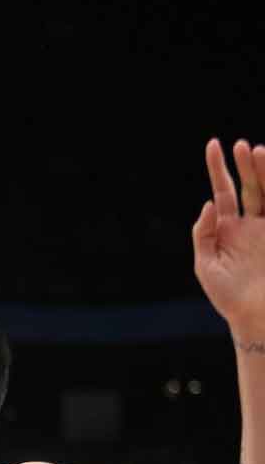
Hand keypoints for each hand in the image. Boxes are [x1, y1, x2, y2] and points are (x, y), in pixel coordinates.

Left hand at [195, 138, 264, 328]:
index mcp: (228, 229)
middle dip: (247, 166)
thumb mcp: (206, 265)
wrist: (256, 318)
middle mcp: (252, 225)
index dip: (218, 168)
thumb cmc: (228, 297)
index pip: (224, 191)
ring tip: (259, 151)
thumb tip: (207, 204)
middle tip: (243, 146)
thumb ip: (204, 234)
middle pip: (250, 188)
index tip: (214, 144)